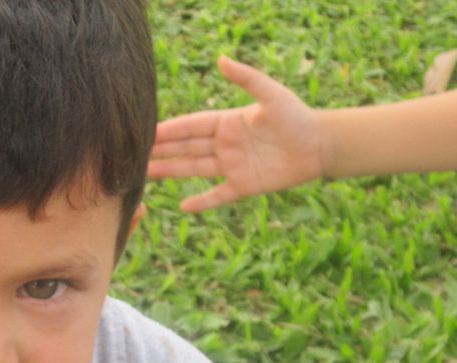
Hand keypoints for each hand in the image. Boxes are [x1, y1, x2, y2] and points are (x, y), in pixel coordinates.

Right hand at [148, 57, 324, 211]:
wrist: (320, 145)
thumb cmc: (297, 116)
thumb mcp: (271, 94)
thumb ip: (246, 78)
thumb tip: (221, 60)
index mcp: (228, 122)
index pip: (192, 126)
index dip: (171, 129)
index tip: (148, 132)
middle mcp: (225, 145)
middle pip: (187, 148)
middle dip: (162, 150)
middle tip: (136, 155)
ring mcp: (232, 167)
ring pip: (194, 169)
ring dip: (171, 172)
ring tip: (147, 174)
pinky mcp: (244, 186)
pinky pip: (218, 196)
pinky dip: (202, 202)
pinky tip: (184, 207)